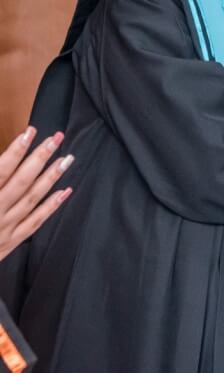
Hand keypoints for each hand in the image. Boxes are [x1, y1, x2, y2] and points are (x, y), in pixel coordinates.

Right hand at [0, 127, 73, 260]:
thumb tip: (1, 164)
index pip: (0, 171)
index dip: (15, 150)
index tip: (30, 132)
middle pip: (21, 181)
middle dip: (40, 157)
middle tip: (57, 137)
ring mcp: (5, 228)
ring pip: (33, 198)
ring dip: (52, 177)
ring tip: (67, 158)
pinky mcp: (11, 240)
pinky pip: (36, 221)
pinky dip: (52, 205)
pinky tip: (66, 191)